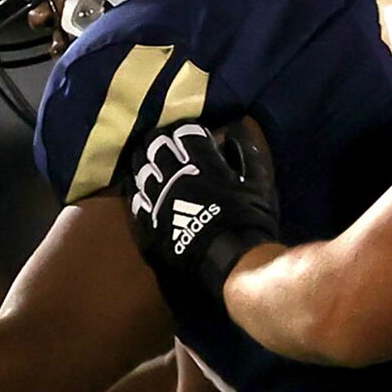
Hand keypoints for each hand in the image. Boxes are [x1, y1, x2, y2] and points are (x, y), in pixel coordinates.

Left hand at [128, 120, 279, 305]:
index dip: (185, 131)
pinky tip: (141, 190)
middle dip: (159, 142)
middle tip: (162, 145)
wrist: (230, 261)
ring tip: (148, 164)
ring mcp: (156, 201)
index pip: (184, 133)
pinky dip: (137, 191)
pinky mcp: (147, 224)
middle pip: (154, 147)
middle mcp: (173, 177)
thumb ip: (245, 153)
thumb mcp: (257, 182)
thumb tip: (236, 130)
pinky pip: (134, 201)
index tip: (187, 134)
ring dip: (144, 164)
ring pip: (139, 172)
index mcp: (201, 163)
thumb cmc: (249, 220)